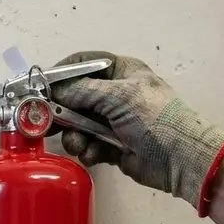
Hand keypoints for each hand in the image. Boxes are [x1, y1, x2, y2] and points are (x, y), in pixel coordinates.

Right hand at [50, 50, 223, 208]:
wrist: (181, 159)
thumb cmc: (155, 119)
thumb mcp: (119, 97)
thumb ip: (82, 91)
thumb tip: (54, 90)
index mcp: (121, 72)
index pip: (84, 64)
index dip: (61, 74)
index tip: (41, 88)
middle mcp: (115, 94)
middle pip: (75, 97)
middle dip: (62, 112)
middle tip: (45, 124)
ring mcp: (113, 121)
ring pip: (78, 125)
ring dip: (75, 136)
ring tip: (79, 145)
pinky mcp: (112, 145)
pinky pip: (88, 145)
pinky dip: (88, 151)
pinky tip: (93, 155)